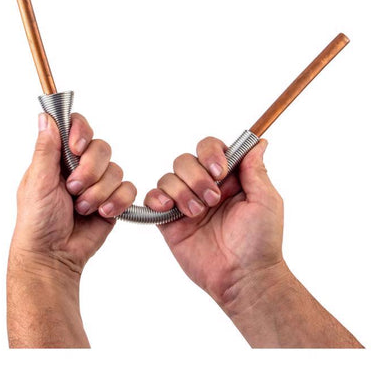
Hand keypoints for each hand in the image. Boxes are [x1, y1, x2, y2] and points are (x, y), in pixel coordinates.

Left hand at [7, 112, 135, 346]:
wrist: (53, 254)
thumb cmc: (37, 220)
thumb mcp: (37, 181)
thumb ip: (46, 149)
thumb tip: (46, 116)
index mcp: (59, 158)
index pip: (77, 128)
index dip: (81, 132)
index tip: (76, 148)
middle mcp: (80, 167)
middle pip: (101, 148)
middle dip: (90, 170)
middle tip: (73, 188)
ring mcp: (98, 184)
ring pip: (115, 170)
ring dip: (99, 192)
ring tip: (82, 208)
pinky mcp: (113, 201)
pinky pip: (128, 189)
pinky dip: (117, 201)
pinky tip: (102, 213)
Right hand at [144, 136, 284, 313]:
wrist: (243, 277)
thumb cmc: (260, 241)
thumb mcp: (266, 200)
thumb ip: (255, 169)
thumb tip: (259, 142)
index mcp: (228, 179)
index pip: (211, 149)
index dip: (210, 153)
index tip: (220, 170)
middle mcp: (204, 187)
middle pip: (185, 160)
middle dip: (197, 176)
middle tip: (213, 200)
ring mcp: (186, 203)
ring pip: (169, 177)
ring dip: (182, 191)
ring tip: (197, 214)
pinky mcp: (170, 221)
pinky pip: (153, 198)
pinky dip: (156, 198)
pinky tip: (170, 208)